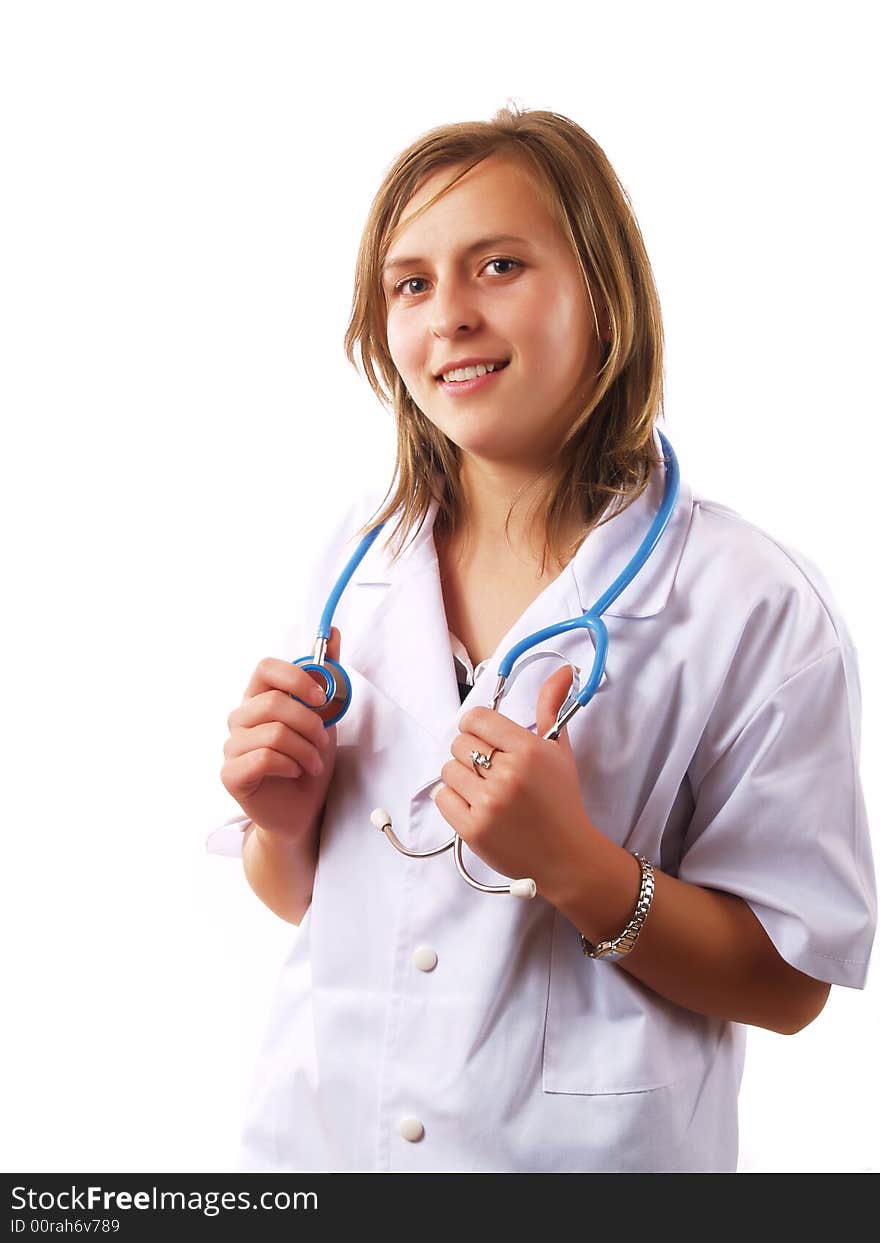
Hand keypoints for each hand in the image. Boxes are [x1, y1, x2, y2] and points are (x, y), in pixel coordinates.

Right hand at [220, 627, 340, 839]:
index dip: (296, 678)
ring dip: (305, 750)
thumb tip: (337, 633)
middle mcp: (240, 718)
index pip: (265, 667)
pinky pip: (263, 758)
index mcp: (259, 698)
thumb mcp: (326, 716)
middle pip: (272, 701)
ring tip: (313, 763)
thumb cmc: (309, 761)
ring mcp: (232, 746)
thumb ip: (328, 676)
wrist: (303, 810)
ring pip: (273, 733)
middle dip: (310, 723)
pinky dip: (290, 766)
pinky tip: (295, 773)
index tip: (321, 698)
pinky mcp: (231, 774)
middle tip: (323, 742)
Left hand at [433, 664, 597, 899]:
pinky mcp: (472, 829)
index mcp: (528, 750)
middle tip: (492, 770)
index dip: (476, 726)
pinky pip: (443, 798)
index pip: (476, 718)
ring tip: (486, 790)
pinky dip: (455, 801)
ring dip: (463, 778)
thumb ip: (551, 708)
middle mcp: (507, 775)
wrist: (565, 856)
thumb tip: (563, 670)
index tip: (485, 737)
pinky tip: (477, 807)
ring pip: (448, 770)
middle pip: (459, 742)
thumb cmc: (561, 801)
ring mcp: (488, 804)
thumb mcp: (559, 751)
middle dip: (472, 753)